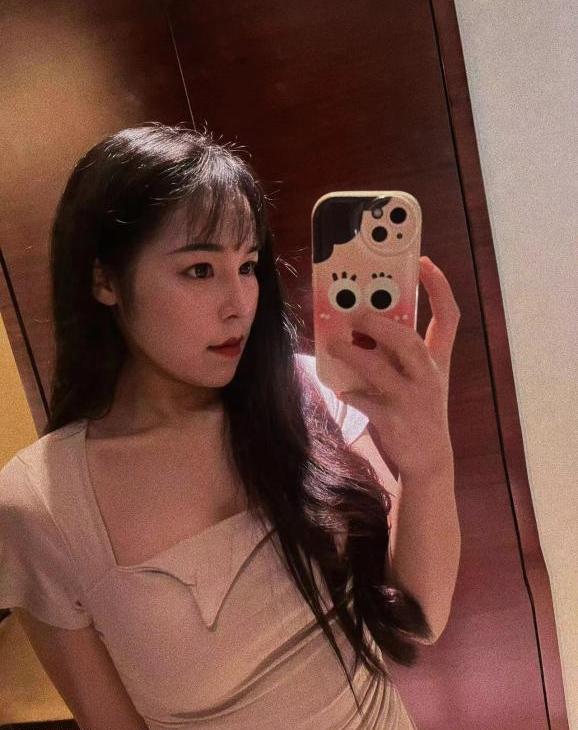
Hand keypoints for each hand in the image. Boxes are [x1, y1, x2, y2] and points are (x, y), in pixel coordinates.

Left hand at [326, 256, 460, 480]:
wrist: (429, 459)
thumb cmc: (419, 410)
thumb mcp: (419, 378)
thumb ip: (398, 354)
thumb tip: (360, 326)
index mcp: (438, 360)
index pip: (449, 317)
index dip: (439, 288)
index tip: (423, 262)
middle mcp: (430, 376)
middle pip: (410, 340)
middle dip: (380, 324)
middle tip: (356, 313)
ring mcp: (414, 399)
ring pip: (382, 368)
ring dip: (353, 353)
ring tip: (333, 344)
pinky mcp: (396, 420)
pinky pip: (367, 401)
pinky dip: (351, 393)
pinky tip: (341, 389)